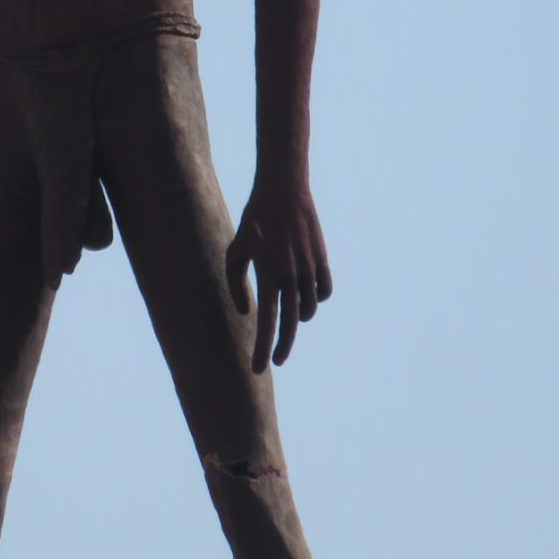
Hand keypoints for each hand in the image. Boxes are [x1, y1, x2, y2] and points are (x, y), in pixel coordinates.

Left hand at [225, 179, 331, 370]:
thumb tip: (249, 312)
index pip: (267, 323)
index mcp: (268, 275)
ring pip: (308, 309)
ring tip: (285, 314)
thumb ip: (237, 285)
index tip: (257, 368)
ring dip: (297, 318)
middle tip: (276, 360)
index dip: (262, 349)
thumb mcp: (234, 251)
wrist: (283, 190)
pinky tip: (303, 298)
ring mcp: (310, 269)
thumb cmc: (252, 221)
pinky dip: (315, 299)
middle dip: (282, 347)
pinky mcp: (322, 260)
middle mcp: (291, 276)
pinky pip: (324, 292)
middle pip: (291, 325)